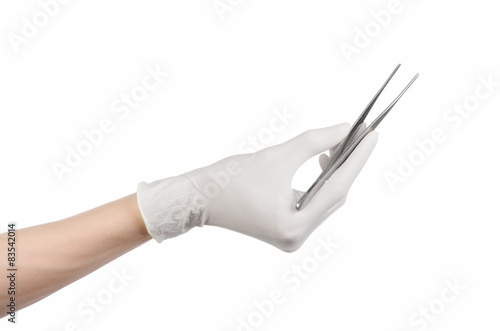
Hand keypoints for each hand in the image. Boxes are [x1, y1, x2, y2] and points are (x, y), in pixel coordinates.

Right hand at [137, 123, 377, 251]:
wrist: (201, 198)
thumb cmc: (231, 179)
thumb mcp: (278, 156)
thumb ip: (315, 141)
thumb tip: (345, 129)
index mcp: (294, 227)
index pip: (337, 188)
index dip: (358, 158)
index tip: (373, 134)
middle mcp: (296, 238)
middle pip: (335, 197)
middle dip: (349, 165)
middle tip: (362, 136)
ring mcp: (291, 237)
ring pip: (326, 201)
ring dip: (336, 173)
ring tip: (341, 145)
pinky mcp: (286, 230)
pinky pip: (314, 204)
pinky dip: (321, 183)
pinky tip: (325, 162)